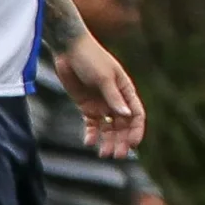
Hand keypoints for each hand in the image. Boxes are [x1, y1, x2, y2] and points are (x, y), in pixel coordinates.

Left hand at [54, 33, 146, 154]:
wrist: (68, 49)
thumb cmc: (91, 58)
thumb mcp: (104, 77)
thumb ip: (113, 97)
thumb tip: (126, 115)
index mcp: (126, 92)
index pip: (136, 115)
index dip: (136, 130)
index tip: (132, 144)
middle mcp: (116, 100)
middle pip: (123, 126)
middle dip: (121, 141)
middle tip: (118, 155)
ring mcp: (101, 104)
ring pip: (108, 128)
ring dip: (107, 141)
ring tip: (104, 153)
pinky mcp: (86, 106)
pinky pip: (91, 124)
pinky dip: (91, 134)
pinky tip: (89, 142)